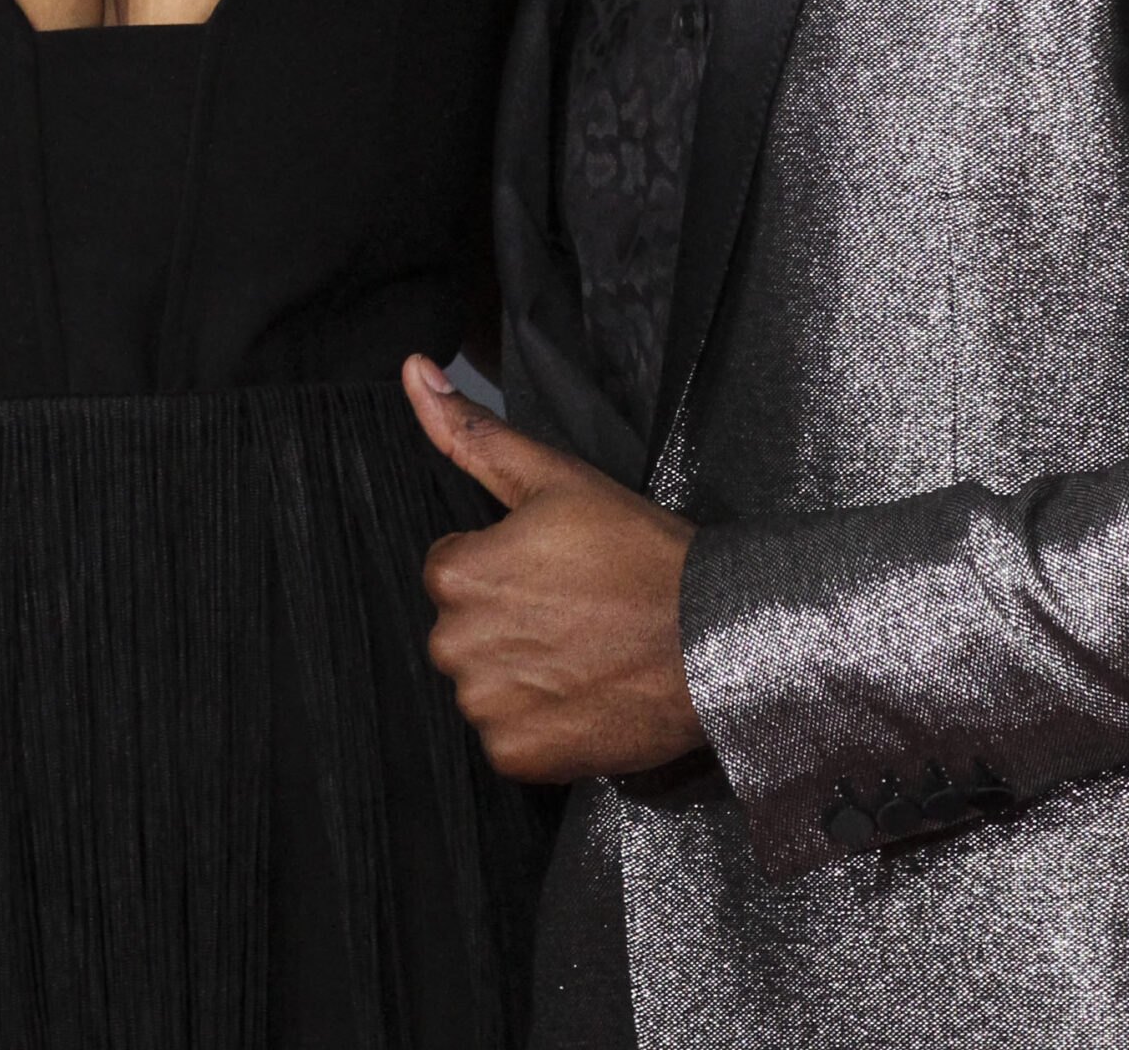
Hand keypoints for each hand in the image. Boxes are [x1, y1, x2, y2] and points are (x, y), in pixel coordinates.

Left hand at [401, 353, 702, 781]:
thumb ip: (473, 431)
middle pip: (462, 629)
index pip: (452, 568)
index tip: (554, 567)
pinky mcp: (518, 757)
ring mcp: (487, 708)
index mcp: (457, 575)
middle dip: (505, 618)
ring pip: (484, 683)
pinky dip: (540, 722)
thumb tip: (413, 370)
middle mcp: (456, 646)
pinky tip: (583, 693)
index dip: (504, 563)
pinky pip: (508, 737)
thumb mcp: (555, 477)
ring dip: (521, 671)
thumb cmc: (638, 553)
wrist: (714, 637)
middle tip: (574, 608)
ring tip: (584, 649)